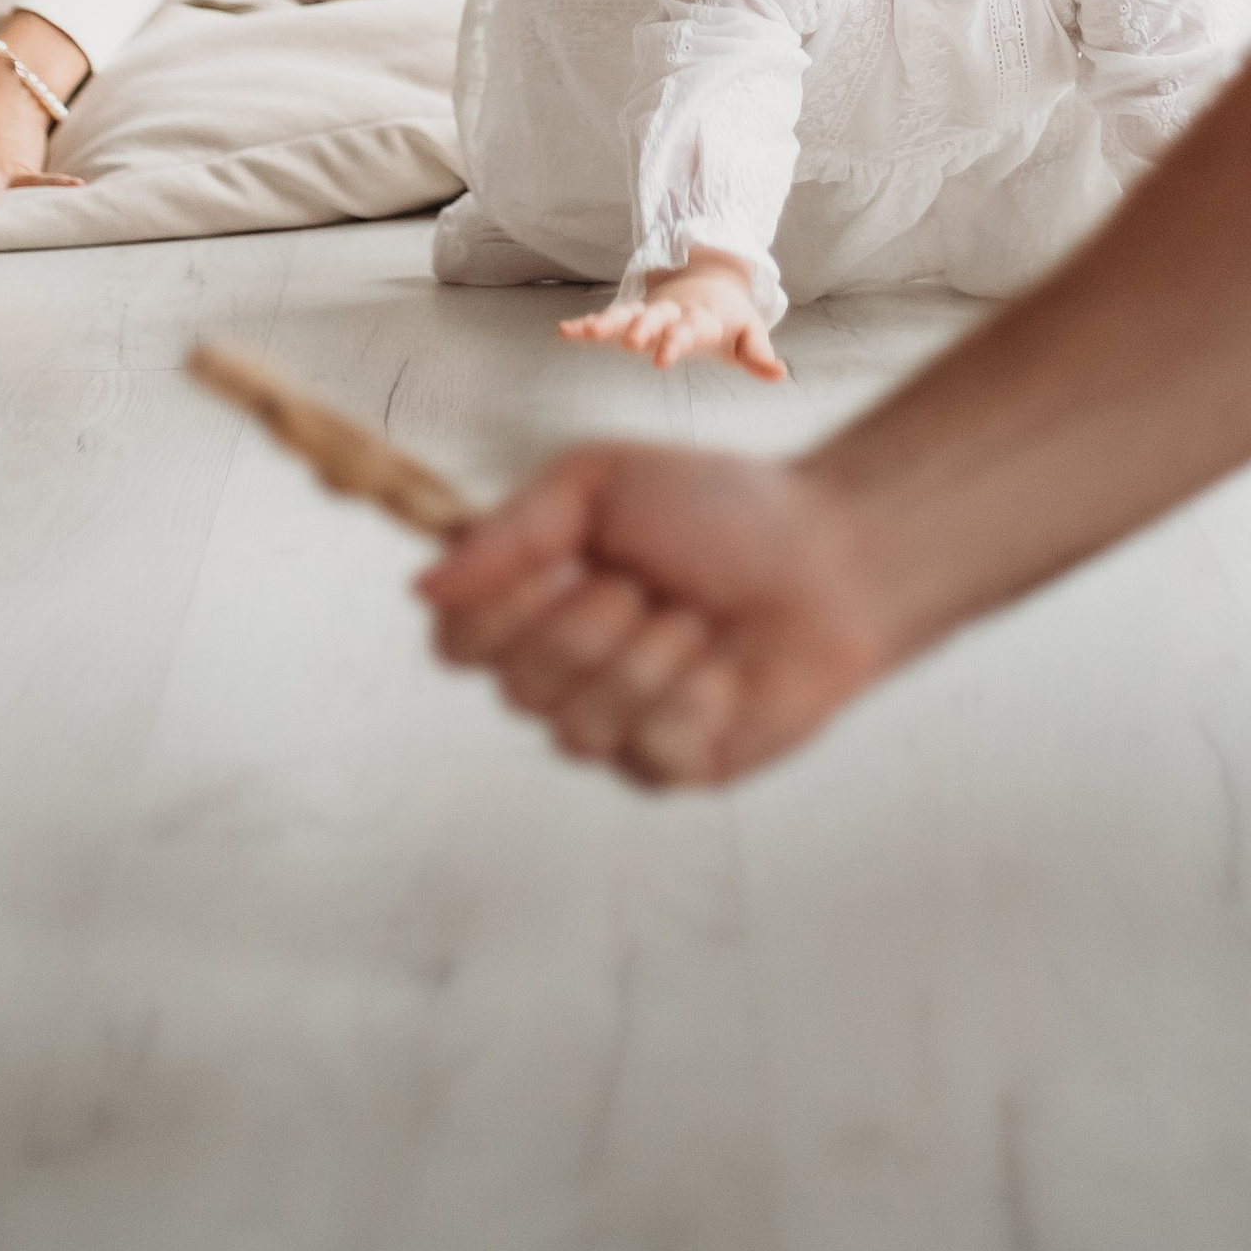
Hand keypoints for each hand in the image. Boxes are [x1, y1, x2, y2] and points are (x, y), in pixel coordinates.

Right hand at [418, 443, 893, 787]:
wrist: (830, 558)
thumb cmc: (719, 508)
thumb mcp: (600, 483)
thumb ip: (510, 533)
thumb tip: (421, 587)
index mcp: (534, 597)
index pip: (455, 641)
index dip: (495, 614)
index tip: (554, 565)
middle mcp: (562, 669)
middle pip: (514, 688)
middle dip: (585, 626)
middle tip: (642, 583)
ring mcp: (613, 726)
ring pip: (575, 729)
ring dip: (645, 660)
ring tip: (694, 620)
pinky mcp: (669, 768)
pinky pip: (645, 753)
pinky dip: (691, 698)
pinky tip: (724, 669)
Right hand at [560, 251, 786, 379]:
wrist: (713, 283)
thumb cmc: (731, 318)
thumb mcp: (750, 335)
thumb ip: (759, 356)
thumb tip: (781, 374)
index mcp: (701, 317)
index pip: (688, 329)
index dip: (675, 342)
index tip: (661, 359)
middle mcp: (672, 311)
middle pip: (655, 317)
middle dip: (641, 327)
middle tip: (627, 342)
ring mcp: (650, 311)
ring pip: (626, 313)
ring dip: (606, 322)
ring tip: (581, 332)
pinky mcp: (634, 315)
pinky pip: (608, 318)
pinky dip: (587, 324)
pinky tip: (565, 332)